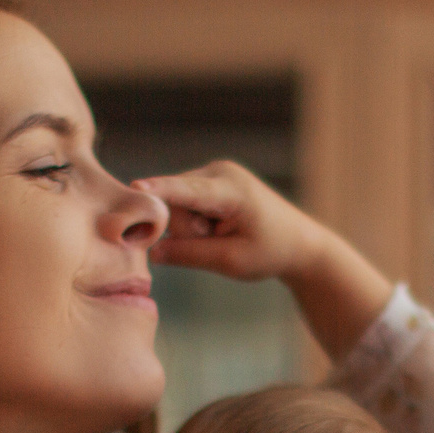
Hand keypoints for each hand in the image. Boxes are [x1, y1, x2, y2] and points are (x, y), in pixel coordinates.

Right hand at [137, 160, 332, 282]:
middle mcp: (219, 171)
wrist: (297, 243)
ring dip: (193, 230)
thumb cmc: (270, 252)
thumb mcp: (231, 261)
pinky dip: (196, 224)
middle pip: (175, 204)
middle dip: (188, 232)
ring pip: (177, 207)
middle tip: (220, 244)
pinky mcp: (207, 182)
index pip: (188, 190)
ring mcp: (213, 173)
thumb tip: (153, 252)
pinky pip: (184, 205)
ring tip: (223, 236)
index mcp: (232, 189)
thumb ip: (190, 255)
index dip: (160, 190)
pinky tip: (218, 228)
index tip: (136, 186)